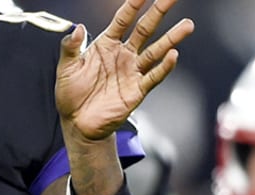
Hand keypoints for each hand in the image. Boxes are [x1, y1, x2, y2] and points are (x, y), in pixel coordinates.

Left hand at [55, 0, 193, 142]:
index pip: (123, 19)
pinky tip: (173, 55)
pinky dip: (164, 67)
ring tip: (188, 25)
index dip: (134, 4)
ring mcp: (132, 71)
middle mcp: (124, 54)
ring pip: (156, 51)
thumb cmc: (71, 94)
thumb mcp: (66, 69)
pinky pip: (153, 76)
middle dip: (159, 11)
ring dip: (171, 38)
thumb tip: (78, 28)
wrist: (77, 124)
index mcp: (106, 44)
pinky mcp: (137, 90)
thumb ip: (70, 47)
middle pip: (146, 28)